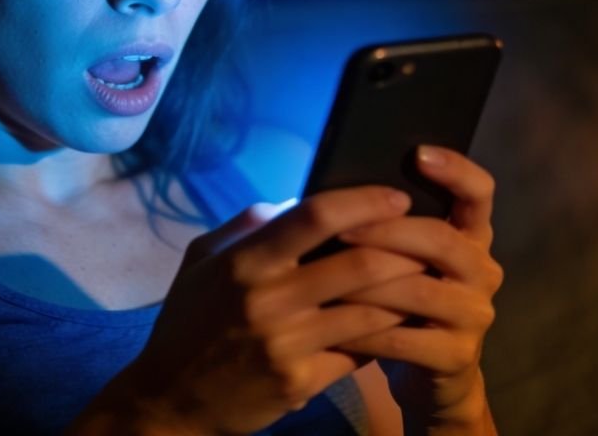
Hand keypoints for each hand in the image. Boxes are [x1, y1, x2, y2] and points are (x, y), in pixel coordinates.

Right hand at [72, 186, 426, 435]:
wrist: (170, 399)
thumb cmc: (187, 323)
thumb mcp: (200, 262)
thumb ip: (244, 228)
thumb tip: (290, 202)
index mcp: (244, 262)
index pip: (315, 215)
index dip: (364, 202)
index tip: (396, 198)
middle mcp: (267, 300)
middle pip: (359, 263)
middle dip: (405, 249)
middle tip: (427, 243)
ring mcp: (287, 345)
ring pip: (370, 311)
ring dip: (404, 294)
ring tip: (423, 281)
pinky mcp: (301, 382)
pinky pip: (359, 353)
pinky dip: (383, 336)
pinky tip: (396, 325)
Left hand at [334, 146, 502, 433]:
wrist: (430, 375)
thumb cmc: (401, 301)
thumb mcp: (401, 258)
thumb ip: (385, 225)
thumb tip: (324, 189)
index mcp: (470, 237)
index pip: (479, 193)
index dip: (456, 170)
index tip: (418, 153)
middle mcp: (482, 270)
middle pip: (441, 239)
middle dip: (386, 231)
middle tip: (339, 230)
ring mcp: (474, 315)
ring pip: (417, 290)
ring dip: (366, 284)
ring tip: (324, 279)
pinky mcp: (456, 356)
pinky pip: (402, 340)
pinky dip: (362, 332)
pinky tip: (330, 326)